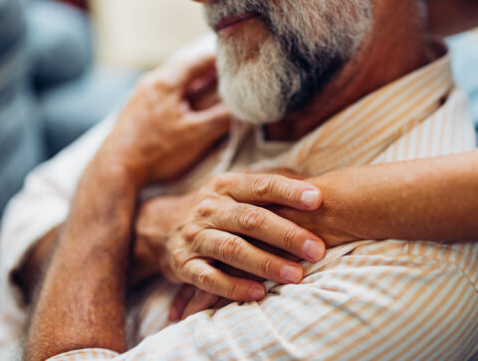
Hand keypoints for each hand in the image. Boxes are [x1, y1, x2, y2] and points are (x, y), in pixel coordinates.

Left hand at [99, 54, 230, 186]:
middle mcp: (151, 83)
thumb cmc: (156, 152)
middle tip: (231, 79)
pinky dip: (182, 98)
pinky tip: (189, 111)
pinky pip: (165, 96)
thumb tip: (242, 107)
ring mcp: (141, 96)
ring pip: (175, 84)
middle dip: (210, 74)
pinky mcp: (137, 112)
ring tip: (214, 94)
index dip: (223, 60)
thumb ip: (222, 117)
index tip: (239, 63)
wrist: (115, 171)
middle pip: (186, 70)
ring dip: (195, 87)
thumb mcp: (197, 135)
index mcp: (166, 81)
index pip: (200, 60)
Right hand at [134, 172, 325, 302]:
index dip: (289, 191)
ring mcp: (195, 237)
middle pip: (250, 219)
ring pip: (232, 249)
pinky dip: (233, 286)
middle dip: (286, 234)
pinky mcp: (183, 265)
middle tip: (316, 249)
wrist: (160, 227)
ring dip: (265, 262)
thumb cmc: (215, 209)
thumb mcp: (234, 190)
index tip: (317, 199)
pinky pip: (209, 277)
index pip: (260, 185)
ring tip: (295, 275)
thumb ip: (269, 188)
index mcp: (226, 186)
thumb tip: (317, 186)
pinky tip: (258, 292)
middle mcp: (210, 209)